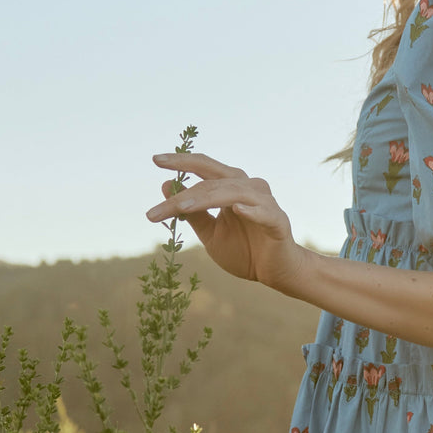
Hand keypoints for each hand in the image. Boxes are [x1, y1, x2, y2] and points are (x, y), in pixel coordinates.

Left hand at [146, 152, 304, 289]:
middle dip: (185, 190)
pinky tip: (236, 209)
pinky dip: (250, 210)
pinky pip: (263, 213)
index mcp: (231, 187)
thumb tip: (165, 185)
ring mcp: (265, 203)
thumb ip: (191, 212)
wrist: (275, 272)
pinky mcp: (278, 221)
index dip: (181, 162)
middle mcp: (249, 187)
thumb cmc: (245, 250)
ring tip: (180, 208)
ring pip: (231, 194)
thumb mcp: (210, 233)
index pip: (204, 168)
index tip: (155, 160)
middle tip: (162, 199)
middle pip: (213, 180)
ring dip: (204, 200)